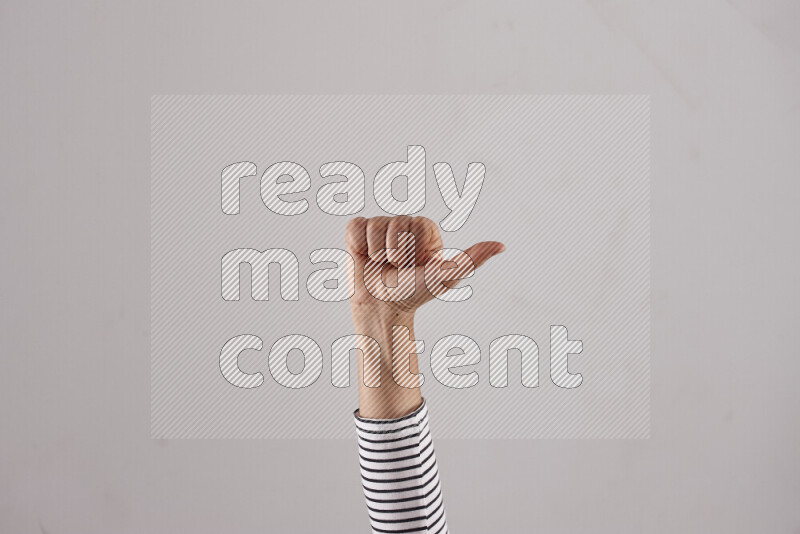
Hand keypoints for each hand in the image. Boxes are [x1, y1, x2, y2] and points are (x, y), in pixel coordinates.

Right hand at [345, 215, 504, 317]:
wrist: (382, 306)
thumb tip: (502, 246)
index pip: (418, 224)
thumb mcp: (446, 277)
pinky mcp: (358, 230)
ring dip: (376, 252)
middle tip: (396, 267)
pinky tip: (365, 256)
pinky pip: (356, 226)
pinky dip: (358, 245)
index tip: (416, 265)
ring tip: (380, 264)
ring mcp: (380, 225)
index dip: (414, 249)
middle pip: (395, 223)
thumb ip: (472, 258)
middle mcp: (404, 223)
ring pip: (375, 225)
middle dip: (394, 252)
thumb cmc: (414, 293)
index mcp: (425, 229)